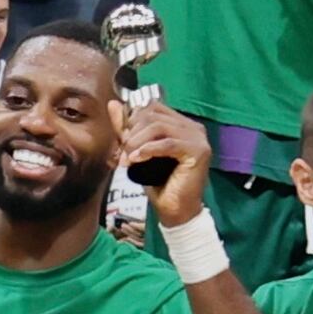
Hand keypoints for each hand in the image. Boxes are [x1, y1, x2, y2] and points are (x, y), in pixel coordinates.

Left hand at [130, 98, 215, 225]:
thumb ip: (126, 128)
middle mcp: (192, 126)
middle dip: (132, 133)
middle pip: (153, 114)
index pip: (152, 107)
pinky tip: (137, 160)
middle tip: (122, 153)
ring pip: (158, 126)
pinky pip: (168, 143)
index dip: (132, 120)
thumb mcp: (136, 151)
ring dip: (137, 142)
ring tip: (128, 159)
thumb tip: (113, 104)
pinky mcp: (199, 151)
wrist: (174, 210)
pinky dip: (148, 150)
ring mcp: (198, 138)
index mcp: (180, 123)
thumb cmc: (157, 182)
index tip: (121, 141)